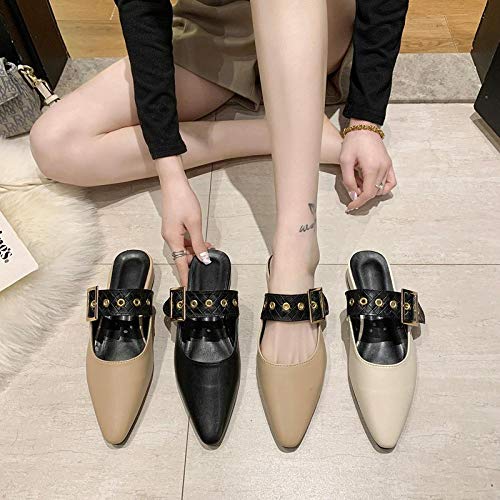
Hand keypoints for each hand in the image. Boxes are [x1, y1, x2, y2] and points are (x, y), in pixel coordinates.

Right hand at [156, 156, 210, 285]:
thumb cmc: (183, 200)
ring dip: (196, 250)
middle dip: (195, 261)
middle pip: (182, 257)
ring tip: (210, 248)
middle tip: (208, 261)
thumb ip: (199, 243)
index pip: (179, 264)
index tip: (187, 289)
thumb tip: (203, 258)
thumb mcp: (195, 224)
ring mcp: (171, 232)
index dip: (185, 277)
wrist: (174, 184)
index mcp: (172, 239)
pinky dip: (193, 243)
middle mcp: (169, 238)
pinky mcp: (173, 227)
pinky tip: (203, 241)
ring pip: (184, 248)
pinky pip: (183, 240)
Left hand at [339, 119, 396, 212]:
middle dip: (362, 197)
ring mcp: (388, 166)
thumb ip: (349, 180)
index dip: (358, 202)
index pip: (367, 194)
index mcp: (372, 168)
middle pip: (374, 193)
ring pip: (381, 189)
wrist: (364, 127)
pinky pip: (391, 182)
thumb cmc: (354, 141)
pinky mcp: (389, 164)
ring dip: (370, 192)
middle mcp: (383, 169)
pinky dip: (382, 188)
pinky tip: (372, 185)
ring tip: (359, 184)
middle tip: (351, 194)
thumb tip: (353, 195)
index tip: (350, 207)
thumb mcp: (345, 161)